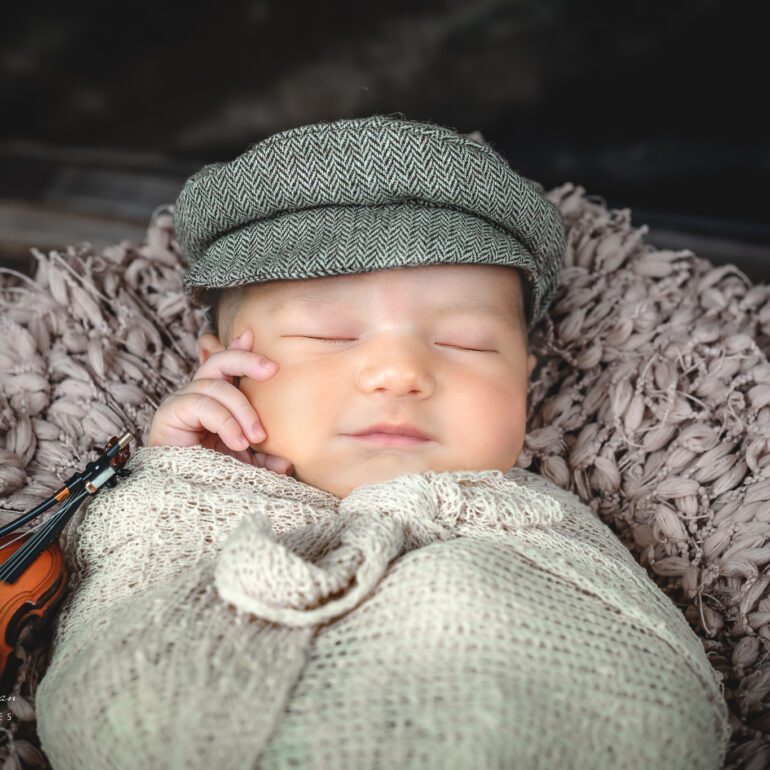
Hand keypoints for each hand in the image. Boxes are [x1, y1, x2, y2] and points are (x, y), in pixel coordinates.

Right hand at [147, 328, 293, 474]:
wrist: (178, 497)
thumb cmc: (209, 475)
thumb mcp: (243, 463)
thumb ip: (264, 458)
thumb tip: (288, 464)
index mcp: (216, 400)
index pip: (227, 366)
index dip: (239, 349)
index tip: (253, 335)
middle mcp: (197, 395)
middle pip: (220, 362)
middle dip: (246, 360)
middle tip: (272, 370)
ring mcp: (182, 402)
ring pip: (216, 386)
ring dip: (243, 411)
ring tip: (256, 437)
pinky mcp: (170, 414)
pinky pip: (203, 405)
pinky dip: (226, 422)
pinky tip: (238, 441)